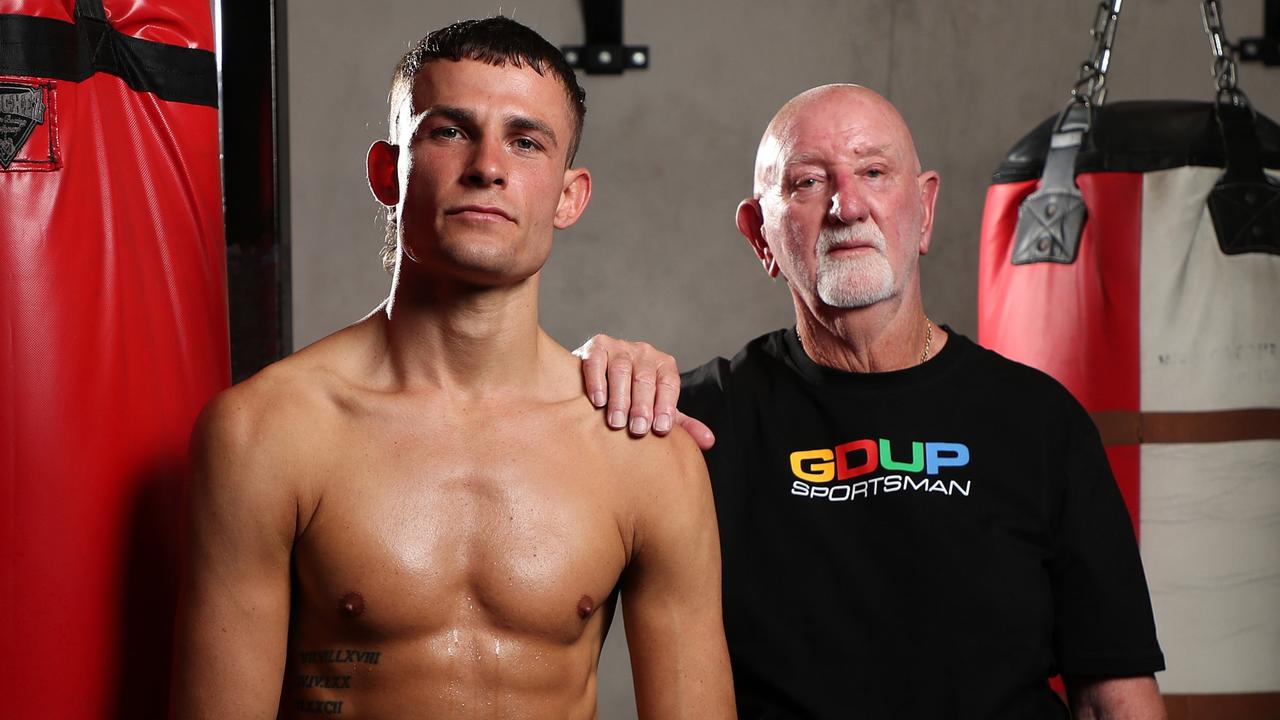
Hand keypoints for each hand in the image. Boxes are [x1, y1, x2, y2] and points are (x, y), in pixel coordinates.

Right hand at [574, 335, 714, 449]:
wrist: (602, 375)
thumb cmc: (634, 396)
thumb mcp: (659, 409)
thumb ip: (682, 424)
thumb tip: (709, 441)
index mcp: (663, 365)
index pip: (669, 383)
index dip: (665, 405)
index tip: (661, 429)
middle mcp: (644, 352)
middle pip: (645, 378)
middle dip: (642, 405)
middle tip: (638, 430)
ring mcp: (619, 347)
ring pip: (621, 370)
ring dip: (620, 397)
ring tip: (616, 422)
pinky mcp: (595, 347)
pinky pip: (596, 362)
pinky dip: (598, 381)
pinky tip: (598, 401)